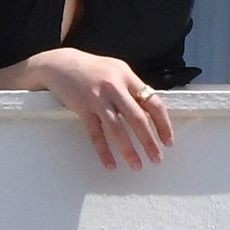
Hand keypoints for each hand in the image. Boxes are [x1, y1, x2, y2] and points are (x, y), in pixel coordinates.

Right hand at [32, 48, 173, 170]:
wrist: (61, 64)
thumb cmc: (93, 69)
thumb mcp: (117, 71)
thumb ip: (132, 89)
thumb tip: (151, 110)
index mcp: (128, 77)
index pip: (153, 102)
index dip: (163, 124)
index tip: (168, 141)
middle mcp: (115, 87)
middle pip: (137, 118)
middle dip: (149, 141)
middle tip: (157, 159)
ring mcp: (97, 98)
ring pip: (117, 128)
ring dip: (129, 150)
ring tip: (137, 165)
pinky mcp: (82, 108)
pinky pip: (95, 133)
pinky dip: (103, 151)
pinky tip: (110, 164)